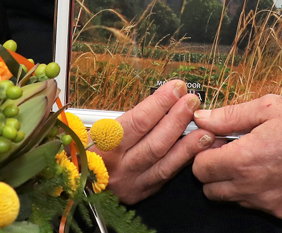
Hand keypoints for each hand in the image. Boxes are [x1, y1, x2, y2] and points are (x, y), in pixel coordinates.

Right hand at [91, 80, 213, 203]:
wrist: (76, 184)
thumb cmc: (87, 150)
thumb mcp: (97, 129)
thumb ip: (129, 118)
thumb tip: (162, 100)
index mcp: (104, 145)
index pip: (137, 121)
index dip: (160, 104)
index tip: (176, 88)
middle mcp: (118, 167)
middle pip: (155, 143)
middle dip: (177, 120)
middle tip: (192, 102)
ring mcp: (131, 183)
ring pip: (164, 163)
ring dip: (188, 145)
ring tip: (205, 130)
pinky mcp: (141, 192)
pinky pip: (166, 176)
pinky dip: (182, 161)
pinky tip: (195, 150)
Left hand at [191, 95, 281, 219]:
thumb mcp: (268, 107)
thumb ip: (229, 115)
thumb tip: (202, 118)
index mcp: (245, 158)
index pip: (199, 168)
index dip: (204, 153)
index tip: (216, 142)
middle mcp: (253, 186)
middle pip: (210, 189)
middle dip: (214, 170)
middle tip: (232, 150)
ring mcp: (268, 203)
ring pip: (231, 199)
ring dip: (233, 182)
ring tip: (254, 159)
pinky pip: (255, 206)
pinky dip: (255, 191)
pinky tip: (271, 171)